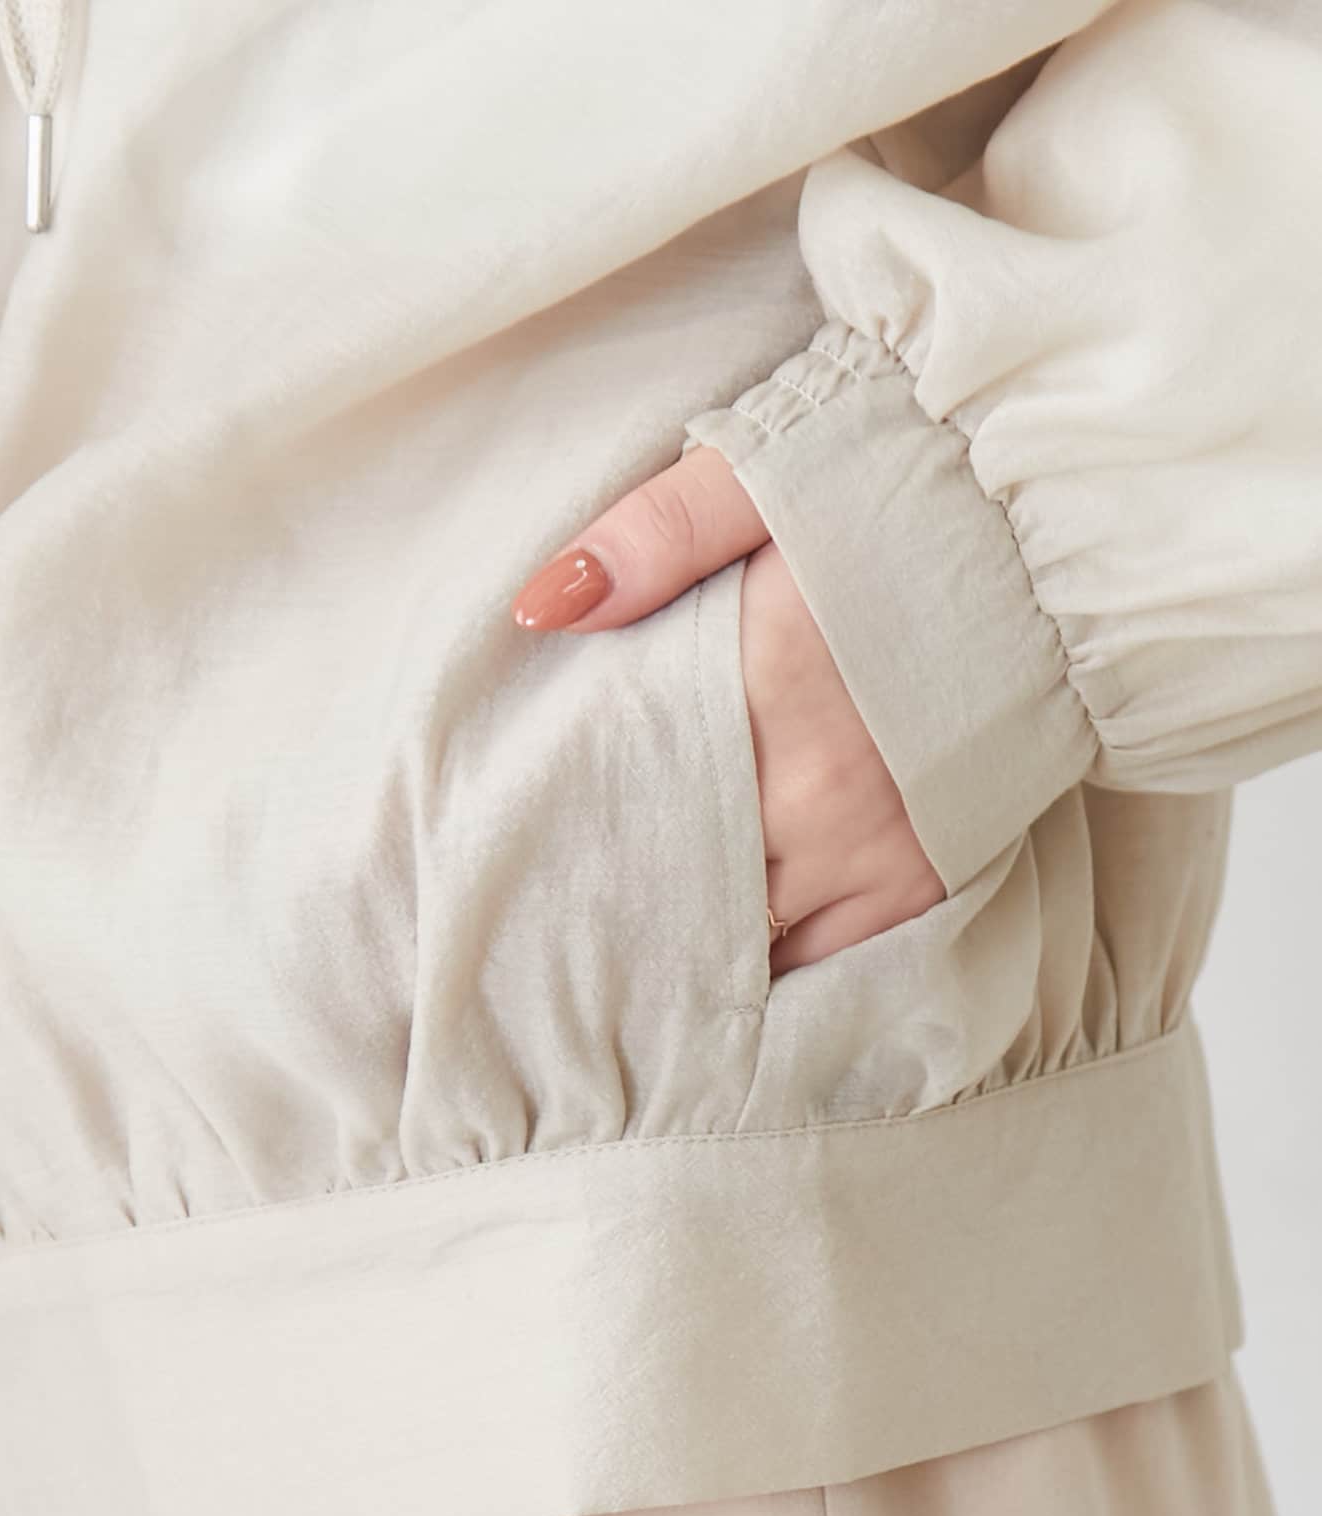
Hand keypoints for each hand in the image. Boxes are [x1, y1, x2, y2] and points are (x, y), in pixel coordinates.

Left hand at [510, 446, 945, 975]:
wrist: (1061, 524)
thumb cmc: (904, 486)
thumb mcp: (770, 471)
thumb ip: (656, 534)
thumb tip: (548, 604)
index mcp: (761, 689)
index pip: (632, 804)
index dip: (577, 847)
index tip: (530, 866)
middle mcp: (814, 792)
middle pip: (684, 887)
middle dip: (626, 909)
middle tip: (564, 933)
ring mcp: (876, 846)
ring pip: (753, 938)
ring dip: (699, 945)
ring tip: (641, 961)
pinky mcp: (927, 872)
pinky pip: (835, 959)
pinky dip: (780, 964)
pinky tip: (736, 969)